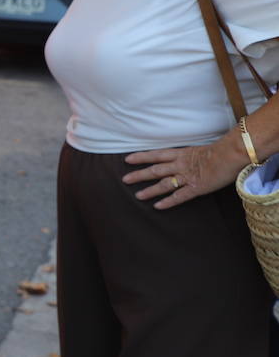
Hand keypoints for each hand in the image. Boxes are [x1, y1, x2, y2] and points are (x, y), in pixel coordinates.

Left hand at [122, 139, 238, 208]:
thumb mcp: (201, 150)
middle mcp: (180, 165)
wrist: (232, 154)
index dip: (141, 157)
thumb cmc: (222, 150)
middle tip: (124, 180)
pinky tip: (157, 206)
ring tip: (137, 196)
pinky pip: (179, 196)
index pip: (156, 154)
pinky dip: (168, 202)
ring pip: (164, 184)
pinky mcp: (196, 187)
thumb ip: (192, 155)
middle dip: (139, 175)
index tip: (127, 159)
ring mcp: (187, 176)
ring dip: (150, 190)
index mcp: (182, 153)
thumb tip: (189, 158)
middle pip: (155, 170)